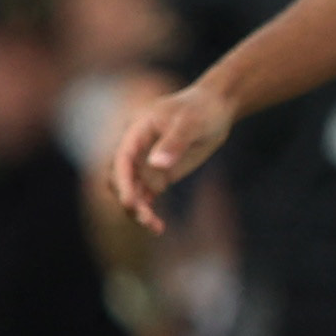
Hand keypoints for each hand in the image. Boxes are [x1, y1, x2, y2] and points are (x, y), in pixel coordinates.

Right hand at [105, 83, 234, 232]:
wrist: (214, 108)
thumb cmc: (201, 110)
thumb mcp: (191, 123)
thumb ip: (175, 142)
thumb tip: (157, 164)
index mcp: (136, 133)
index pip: (122, 159)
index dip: (123, 181)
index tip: (129, 201)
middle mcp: (135, 150)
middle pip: (121, 179)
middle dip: (129, 199)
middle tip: (145, 218)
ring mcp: (145, 164)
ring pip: (132, 191)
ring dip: (138, 210)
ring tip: (155, 227)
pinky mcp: (158, 175)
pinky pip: (146, 196)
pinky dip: (148, 211)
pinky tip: (158, 227)